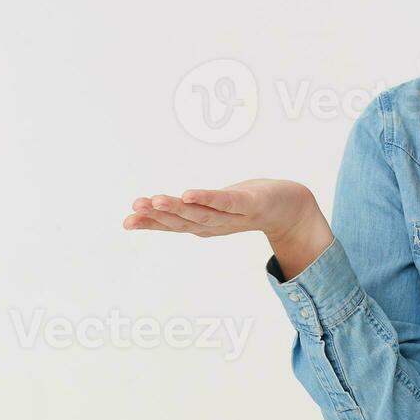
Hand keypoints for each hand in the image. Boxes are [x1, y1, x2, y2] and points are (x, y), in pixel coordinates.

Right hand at [121, 178, 322, 244]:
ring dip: (177, 207)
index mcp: (206, 225)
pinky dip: (208, 198)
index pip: (174, 225)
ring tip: (155, 200)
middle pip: (184, 221)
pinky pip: (227, 201)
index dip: (150, 224)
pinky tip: (190, 194)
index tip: (127, 220)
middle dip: (157, 215)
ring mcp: (235, 216)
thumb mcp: (214, 208)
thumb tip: (151, 209)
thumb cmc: (249, 205)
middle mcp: (217, 225)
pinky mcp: (251, 204)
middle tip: (134, 208)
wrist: (292, 208)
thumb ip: (188, 211)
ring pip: (201, 213)